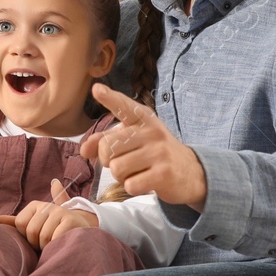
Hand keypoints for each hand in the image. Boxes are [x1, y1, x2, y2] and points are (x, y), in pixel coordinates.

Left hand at [0, 203, 98, 249]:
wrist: (80, 229)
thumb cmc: (53, 229)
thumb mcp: (35, 223)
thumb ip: (17, 222)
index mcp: (36, 205)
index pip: (20, 223)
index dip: (26, 236)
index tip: (35, 237)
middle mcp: (47, 205)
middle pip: (31, 231)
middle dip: (37, 243)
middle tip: (45, 244)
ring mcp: (60, 212)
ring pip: (43, 237)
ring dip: (47, 247)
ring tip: (53, 244)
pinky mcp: (70, 221)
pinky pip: (55, 238)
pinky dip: (56, 246)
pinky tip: (61, 244)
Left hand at [80, 82, 206, 210]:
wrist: (191, 172)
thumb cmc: (155, 153)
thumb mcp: (134, 140)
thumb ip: (105, 140)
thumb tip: (83, 150)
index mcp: (143, 119)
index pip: (124, 107)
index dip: (109, 98)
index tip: (97, 89)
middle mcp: (152, 132)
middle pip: (106, 148)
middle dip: (108, 160)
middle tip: (125, 161)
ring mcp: (159, 152)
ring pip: (116, 168)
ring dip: (121, 176)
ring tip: (137, 171)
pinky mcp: (164, 173)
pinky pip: (130, 184)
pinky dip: (132, 187)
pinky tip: (145, 181)